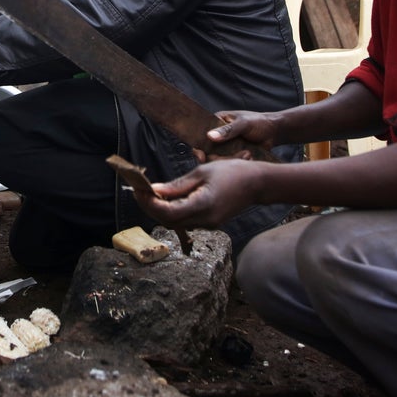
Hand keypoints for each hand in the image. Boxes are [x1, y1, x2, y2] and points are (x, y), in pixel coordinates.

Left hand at [136, 158, 267, 228]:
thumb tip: (154, 190)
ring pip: (176, 223)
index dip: (150, 204)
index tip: (139, 190)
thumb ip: (177, 185)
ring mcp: (208, 224)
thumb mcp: (202, 172)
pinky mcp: (210, 223)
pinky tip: (167, 198)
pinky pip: (186, 220)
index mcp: (203, 205)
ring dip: (160, 210)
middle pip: (169, 221)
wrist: (257, 183)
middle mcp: (205, 220)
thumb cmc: (232, 172)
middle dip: (150, 207)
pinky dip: (173, 211)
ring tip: (149, 193)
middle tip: (139, 191)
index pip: (168, 213)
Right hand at [195, 110, 282, 161]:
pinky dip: (238, 161)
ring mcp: (226, 145)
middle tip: (235, 156)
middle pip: (208, 151)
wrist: (275, 132)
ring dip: (232, 159)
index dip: (199, 147)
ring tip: (248, 153)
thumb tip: (209, 136)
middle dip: (220, 157)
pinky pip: (229, 162)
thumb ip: (227, 130)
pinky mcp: (233, 154)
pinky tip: (249, 156)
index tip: (202, 157)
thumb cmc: (259, 122)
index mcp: (217, 122)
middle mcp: (218, 134)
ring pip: (219, 159)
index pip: (201, 135)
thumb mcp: (243, 124)